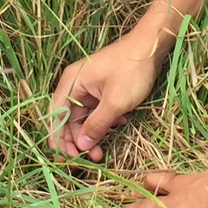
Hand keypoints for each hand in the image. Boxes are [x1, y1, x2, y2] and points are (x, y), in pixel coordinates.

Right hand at [49, 30, 165, 160]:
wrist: (151, 47)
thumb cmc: (131, 71)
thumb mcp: (115, 102)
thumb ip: (97, 125)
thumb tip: (82, 145)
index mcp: (72, 82)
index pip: (56, 114)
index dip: (57, 138)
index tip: (63, 158)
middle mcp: (76, 84)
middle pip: (68, 119)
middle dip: (77, 140)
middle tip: (87, 159)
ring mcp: (89, 87)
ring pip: (83, 118)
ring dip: (92, 134)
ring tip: (101, 152)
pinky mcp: (102, 90)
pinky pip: (96, 111)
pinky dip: (104, 122)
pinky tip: (118, 125)